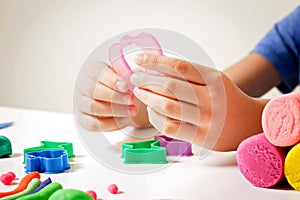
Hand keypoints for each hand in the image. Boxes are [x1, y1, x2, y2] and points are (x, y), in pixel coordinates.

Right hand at [74, 61, 149, 131]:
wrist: (103, 91)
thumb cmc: (113, 81)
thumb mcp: (119, 72)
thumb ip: (125, 74)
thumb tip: (136, 78)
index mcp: (91, 71)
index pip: (98, 74)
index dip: (112, 81)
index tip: (125, 86)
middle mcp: (82, 86)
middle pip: (95, 91)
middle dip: (115, 97)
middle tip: (131, 99)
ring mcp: (81, 103)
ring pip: (94, 108)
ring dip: (116, 110)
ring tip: (133, 110)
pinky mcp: (83, 119)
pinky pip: (94, 124)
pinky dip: (110, 124)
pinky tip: (125, 120)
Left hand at [131, 54, 267, 150]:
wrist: (249, 123)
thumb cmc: (227, 99)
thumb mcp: (214, 79)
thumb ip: (190, 75)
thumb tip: (156, 69)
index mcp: (214, 79)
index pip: (180, 66)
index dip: (156, 61)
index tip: (140, 60)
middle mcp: (211, 98)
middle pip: (171, 86)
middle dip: (147, 80)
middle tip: (135, 78)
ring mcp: (207, 119)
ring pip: (168, 106)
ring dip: (148, 98)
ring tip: (139, 92)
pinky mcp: (202, 138)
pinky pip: (171, 127)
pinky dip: (156, 118)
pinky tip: (151, 111)